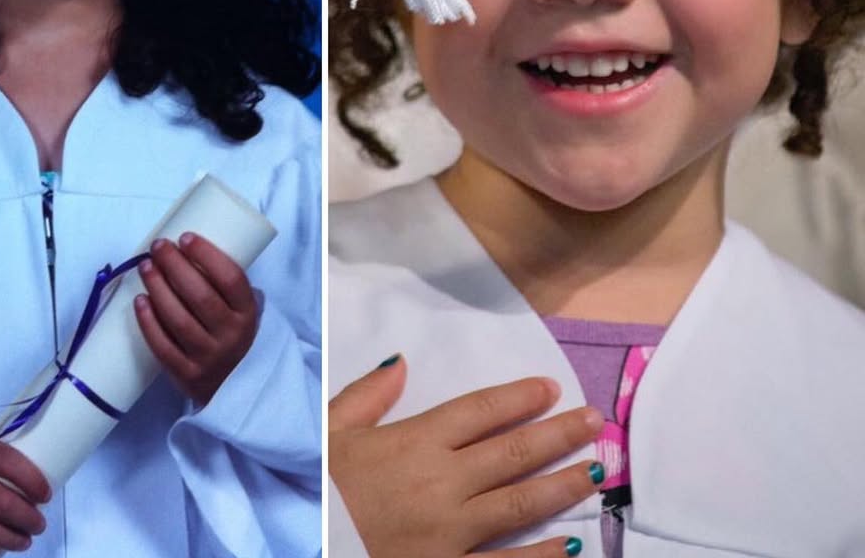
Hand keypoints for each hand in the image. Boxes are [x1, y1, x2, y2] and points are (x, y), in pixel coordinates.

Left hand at [134, 232, 257, 404]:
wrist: (235, 386)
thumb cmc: (231, 333)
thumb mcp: (240, 310)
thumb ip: (222, 285)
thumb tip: (185, 247)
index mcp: (248, 313)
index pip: (230, 279)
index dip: (207, 255)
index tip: (186, 237)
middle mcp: (231, 335)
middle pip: (200, 296)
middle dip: (175, 266)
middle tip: (158, 246)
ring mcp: (209, 357)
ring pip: (178, 319)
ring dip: (158, 288)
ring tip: (146, 267)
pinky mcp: (187, 375)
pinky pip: (163, 346)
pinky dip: (148, 322)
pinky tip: (139, 300)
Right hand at [330, 356, 602, 557]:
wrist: (304, 542)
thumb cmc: (317, 490)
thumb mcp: (328, 431)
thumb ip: (366, 395)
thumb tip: (400, 362)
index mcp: (414, 442)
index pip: (479, 411)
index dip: (519, 398)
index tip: (551, 389)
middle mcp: (442, 482)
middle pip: (512, 453)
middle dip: (559, 435)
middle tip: (595, 423)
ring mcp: (451, 533)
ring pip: (519, 505)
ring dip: (562, 487)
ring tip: (595, 472)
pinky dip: (542, 556)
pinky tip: (572, 545)